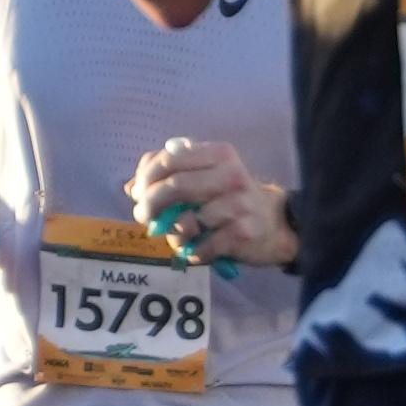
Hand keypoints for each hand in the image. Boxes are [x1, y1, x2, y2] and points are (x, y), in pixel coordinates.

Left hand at [130, 139, 294, 269]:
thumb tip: (130, 188)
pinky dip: (192, 252)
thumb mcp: (204, 176)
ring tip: (173, 237)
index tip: (138, 194)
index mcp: (218, 153)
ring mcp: (240, 204)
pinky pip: (205, 246)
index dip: (146, 177)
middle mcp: (231, 174)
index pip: (170, 159)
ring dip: (173, 233)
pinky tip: (194, 251)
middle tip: (143, 217)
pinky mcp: (244, 232)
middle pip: (176, 187)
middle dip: (151, 204)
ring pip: (189, 221)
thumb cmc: (229, 197)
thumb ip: (168, 175)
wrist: (274, 222)